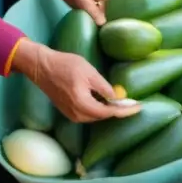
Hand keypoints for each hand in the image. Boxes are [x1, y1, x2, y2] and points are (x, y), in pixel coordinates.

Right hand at [15, 43, 139, 122]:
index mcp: (82, 104)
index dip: (125, 111)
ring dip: (109, 110)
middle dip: (119, 111)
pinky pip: (88, 114)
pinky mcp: (68, 111)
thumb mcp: (90, 72)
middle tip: (134, 104)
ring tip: (124, 103)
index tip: (139, 107)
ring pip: (95, 116)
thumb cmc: (66, 65)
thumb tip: (118, 98)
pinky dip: (99, 109)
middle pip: (103, 117)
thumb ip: (104, 88)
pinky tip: (107, 102)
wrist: (42, 67)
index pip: (108, 113)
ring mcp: (71, 114)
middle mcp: (76, 114)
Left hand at [46, 0, 111, 25]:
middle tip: (80, 16)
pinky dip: (82, 3)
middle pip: (101, 4)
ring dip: (86, 7)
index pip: (107, 6)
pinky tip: (75, 3)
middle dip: (91, 11)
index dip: (99, 15)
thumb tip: (103, 23)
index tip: (90, 23)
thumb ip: (89, 7)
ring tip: (76, 8)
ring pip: (94, 2)